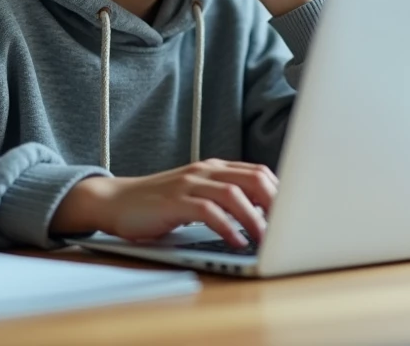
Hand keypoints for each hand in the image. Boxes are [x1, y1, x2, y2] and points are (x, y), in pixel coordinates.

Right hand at [51, 159, 277, 247]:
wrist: (115, 201)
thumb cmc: (159, 204)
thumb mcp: (196, 196)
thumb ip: (224, 199)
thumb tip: (263, 215)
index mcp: (214, 168)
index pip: (258, 172)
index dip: (280, 191)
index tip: (295, 213)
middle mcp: (205, 171)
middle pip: (253, 178)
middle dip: (276, 202)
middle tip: (288, 226)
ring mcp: (189, 184)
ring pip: (234, 194)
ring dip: (255, 218)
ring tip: (266, 239)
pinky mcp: (174, 202)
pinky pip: (208, 212)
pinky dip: (227, 227)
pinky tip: (235, 241)